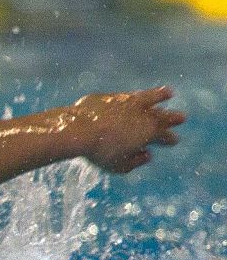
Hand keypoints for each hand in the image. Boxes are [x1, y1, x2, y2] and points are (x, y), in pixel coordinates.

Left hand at [72, 86, 186, 173]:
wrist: (78, 130)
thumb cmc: (99, 152)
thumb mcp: (119, 166)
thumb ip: (136, 162)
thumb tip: (147, 155)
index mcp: (149, 132)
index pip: (164, 135)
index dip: (169, 139)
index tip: (174, 141)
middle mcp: (143, 114)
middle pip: (162, 116)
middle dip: (173, 118)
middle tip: (182, 118)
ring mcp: (128, 103)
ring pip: (149, 97)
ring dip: (160, 96)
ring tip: (168, 93)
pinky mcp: (112, 97)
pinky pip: (128, 95)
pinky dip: (135, 96)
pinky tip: (135, 96)